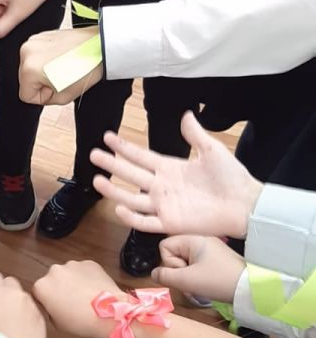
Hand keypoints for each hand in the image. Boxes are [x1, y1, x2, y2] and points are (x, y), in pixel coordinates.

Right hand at [19, 27, 102, 104]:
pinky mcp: (40, 35)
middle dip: (41, 82)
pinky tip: (61, 58)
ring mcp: (33, 41)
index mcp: (29, 69)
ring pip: (30, 67)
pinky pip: (36, 55)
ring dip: (43, 70)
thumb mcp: (63, 97)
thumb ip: (45, 99)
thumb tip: (38, 91)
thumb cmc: (87, 68)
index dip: (42, 97)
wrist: (99, 47)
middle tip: (60, 77)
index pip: (25, 95)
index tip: (55, 88)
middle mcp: (27, 52)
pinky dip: (46, 59)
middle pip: (25, 80)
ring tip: (62, 67)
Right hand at [33, 260, 121, 337]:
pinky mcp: (89, 263)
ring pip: (69, 273)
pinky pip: (84, 271)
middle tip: (70, 303)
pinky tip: (93, 291)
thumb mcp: (56, 324)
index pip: (38, 292)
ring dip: (73, 282)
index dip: (46, 300)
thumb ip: (50, 310)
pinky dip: (87, 278)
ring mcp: (72, 265)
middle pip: (53, 279)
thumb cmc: (82, 320)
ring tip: (84, 298)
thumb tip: (54, 306)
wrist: (107, 312)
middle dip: (59, 288)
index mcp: (42, 286)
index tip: (54, 306)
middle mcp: (54, 271)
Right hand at [91, 112, 262, 238]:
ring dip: (114, 190)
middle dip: (112, 164)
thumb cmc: (231, 178)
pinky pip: (146, 222)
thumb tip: (186, 115)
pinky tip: (118, 207)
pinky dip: (131, 217)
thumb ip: (195, 135)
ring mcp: (164, 205)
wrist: (244, 204)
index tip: (107, 137)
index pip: (141, 156)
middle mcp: (162, 186)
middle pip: (131, 174)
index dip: (124, 147)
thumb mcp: (212, 150)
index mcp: (170, 168)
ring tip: (97, 180)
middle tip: (93, 154)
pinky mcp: (170, 222)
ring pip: (132, 197)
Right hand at [154, 236, 244, 302]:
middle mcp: (200, 239)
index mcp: (193, 239)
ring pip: (184, 261)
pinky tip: (204, 284)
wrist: (248, 288)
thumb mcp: (186, 279)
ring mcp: (209, 248)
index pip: (165, 246)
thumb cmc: (216, 280)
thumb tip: (154, 274)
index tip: (183, 271)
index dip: (169, 262)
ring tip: (198, 284)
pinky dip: (195, 275)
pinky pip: (195, 264)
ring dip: (186, 275)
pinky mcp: (216, 258)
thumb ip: (164, 276)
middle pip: (174, 253)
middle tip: (191, 279)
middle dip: (178, 270)